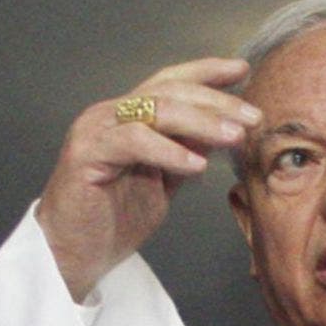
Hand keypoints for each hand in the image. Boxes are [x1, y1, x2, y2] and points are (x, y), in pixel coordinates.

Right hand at [35, 58, 259, 301]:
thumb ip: (187, 151)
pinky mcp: (86, 153)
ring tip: (234, 137)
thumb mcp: (164, 181)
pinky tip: (196, 164)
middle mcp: (111, 115)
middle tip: (252, 116)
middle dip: (217, 102)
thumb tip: (223, 128)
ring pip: (155, 110)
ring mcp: (96, 130)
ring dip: (202, 122)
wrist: (73, 255)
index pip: (171, 82)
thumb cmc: (113, 220)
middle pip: (170, 92)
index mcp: (128, 117)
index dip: (207, 72)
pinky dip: (168, 150)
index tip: (243, 71)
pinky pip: (134, 142)